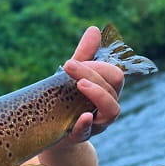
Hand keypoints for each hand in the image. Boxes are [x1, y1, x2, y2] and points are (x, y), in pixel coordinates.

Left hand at [63, 26, 124, 142]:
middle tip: (68, 65)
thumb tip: (94, 29)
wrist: (51, 132)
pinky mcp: (80, 136)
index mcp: (108, 91)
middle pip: (113, 87)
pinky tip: (83, 116)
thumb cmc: (65, 102)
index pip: (113, 74)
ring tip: (80, 84)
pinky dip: (86, 124)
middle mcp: (107, 107)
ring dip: (97, 94)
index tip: (69, 62)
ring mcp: (97, 123)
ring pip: (112, 109)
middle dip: (93, 73)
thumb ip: (83, 57)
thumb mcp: (72, 78)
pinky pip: (88, 131)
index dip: (95, 66)